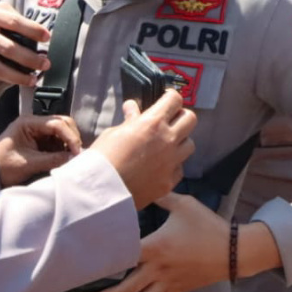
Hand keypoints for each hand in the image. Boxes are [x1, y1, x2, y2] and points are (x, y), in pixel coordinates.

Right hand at [0, 2, 50, 86]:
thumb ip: (10, 14)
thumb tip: (34, 29)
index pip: (14, 22)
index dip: (32, 30)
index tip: (47, 37)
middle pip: (10, 48)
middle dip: (31, 58)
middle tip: (45, 63)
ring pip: (0, 67)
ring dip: (20, 75)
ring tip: (34, 78)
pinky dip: (9, 78)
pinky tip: (20, 80)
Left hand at [0, 115, 81, 186]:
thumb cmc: (2, 166)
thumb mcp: (28, 164)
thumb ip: (52, 159)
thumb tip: (73, 158)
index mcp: (28, 123)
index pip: (56, 124)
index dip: (70, 137)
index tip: (77, 152)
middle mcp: (35, 123)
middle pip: (63, 124)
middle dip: (72, 138)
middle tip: (77, 155)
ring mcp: (38, 131)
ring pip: (63, 132)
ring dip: (69, 144)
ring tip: (71, 159)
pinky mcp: (41, 140)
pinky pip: (59, 141)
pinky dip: (64, 149)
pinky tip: (65, 159)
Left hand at [84, 193, 228, 291]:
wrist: (235, 251)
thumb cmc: (209, 226)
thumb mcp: (184, 205)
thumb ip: (161, 196)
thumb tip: (145, 186)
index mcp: (156, 247)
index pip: (123, 257)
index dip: (104, 262)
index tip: (88, 265)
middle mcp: (159, 269)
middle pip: (126, 289)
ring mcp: (170, 283)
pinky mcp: (180, 290)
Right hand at [89, 90, 195, 209]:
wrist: (101, 192)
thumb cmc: (102, 159)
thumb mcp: (113, 133)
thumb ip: (130, 121)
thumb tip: (133, 109)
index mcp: (152, 123)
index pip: (175, 100)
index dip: (170, 98)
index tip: (166, 101)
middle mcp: (167, 140)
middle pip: (190, 119)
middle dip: (180, 118)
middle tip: (169, 122)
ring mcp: (171, 163)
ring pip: (190, 145)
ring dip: (180, 142)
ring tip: (165, 146)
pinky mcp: (169, 182)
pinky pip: (179, 169)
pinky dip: (173, 166)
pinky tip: (160, 167)